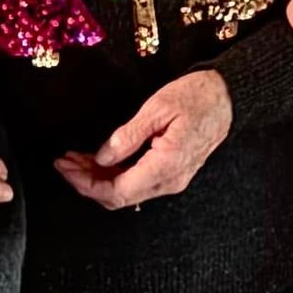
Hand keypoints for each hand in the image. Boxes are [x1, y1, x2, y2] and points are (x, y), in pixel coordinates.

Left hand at [54, 70, 231, 208]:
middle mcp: (169, 181)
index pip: (117, 192)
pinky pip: (138, 181)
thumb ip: (128, 136)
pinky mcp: (172, 171)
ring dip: (99, 178)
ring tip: (76, 158)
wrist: (229, 97)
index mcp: (165, 166)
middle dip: (87, 182)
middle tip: (63, 162)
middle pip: (119, 196)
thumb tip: (101, 157)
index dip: (87, 185)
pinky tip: (100, 159)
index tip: (65, 167)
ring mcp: (173, 179)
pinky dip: (115, 173)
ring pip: (127, 190)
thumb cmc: (197, 96)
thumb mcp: (157, 108)